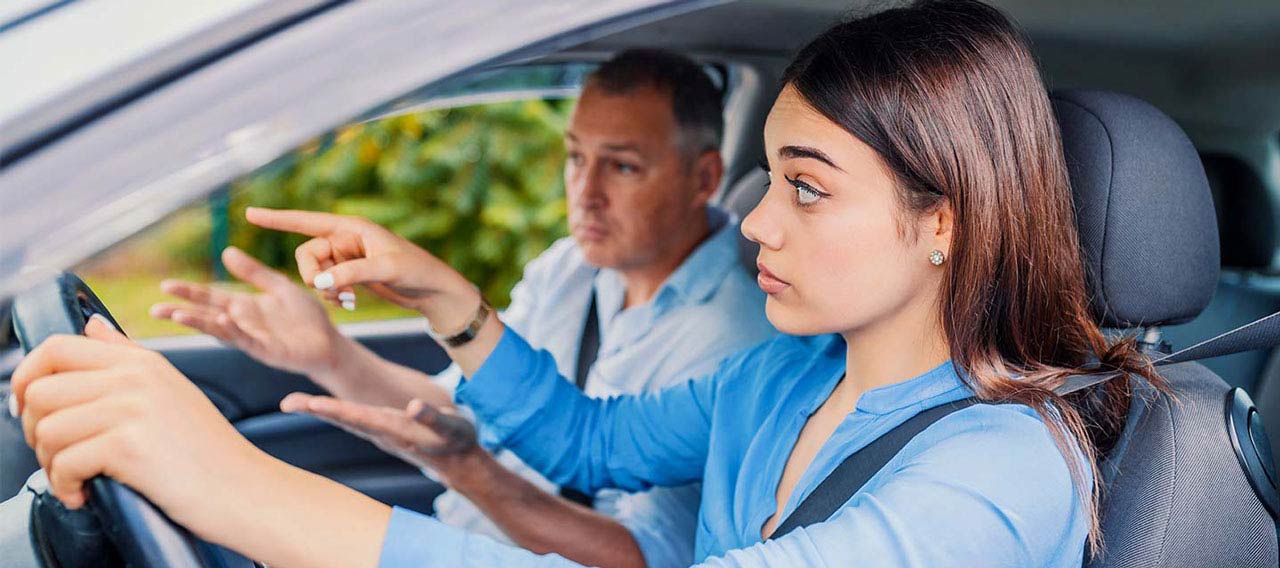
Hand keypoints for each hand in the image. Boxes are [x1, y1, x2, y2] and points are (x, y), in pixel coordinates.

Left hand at [11, 316, 268, 537]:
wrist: (245, 488)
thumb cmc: (207, 450)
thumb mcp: (170, 389)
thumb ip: (126, 355)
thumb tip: (92, 326)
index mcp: (141, 361)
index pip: (55, 348)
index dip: (24, 378)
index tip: (26, 409)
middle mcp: (135, 378)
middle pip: (40, 391)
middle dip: (35, 431)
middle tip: (58, 455)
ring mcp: (133, 409)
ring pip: (46, 430)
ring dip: (50, 464)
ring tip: (73, 478)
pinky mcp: (129, 446)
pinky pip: (64, 463)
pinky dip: (65, 487)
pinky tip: (84, 494)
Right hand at [150, 246, 345, 376]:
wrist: (328, 341)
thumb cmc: (304, 316)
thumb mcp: (278, 286)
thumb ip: (254, 272)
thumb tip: (226, 251)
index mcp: (244, 307)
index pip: (211, 298)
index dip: (189, 292)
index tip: (165, 286)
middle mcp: (244, 323)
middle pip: (207, 315)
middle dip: (182, 311)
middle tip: (155, 308)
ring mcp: (253, 338)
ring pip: (221, 330)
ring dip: (200, 323)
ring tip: (178, 314)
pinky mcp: (268, 350)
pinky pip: (247, 339)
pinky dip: (234, 331)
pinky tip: (221, 320)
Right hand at [245, 207, 477, 329]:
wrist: (433, 291)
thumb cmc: (417, 271)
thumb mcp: (386, 270)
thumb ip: (350, 273)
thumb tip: (317, 283)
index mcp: (352, 227)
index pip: (307, 221)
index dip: (277, 219)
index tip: (249, 214)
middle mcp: (345, 239)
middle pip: (307, 255)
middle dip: (313, 276)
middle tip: (333, 293)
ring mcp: (346, 258)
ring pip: (314, 273)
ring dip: (325, 289)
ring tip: (349, 301)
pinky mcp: (350, 275)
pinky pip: (326, 285)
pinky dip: (333, 295)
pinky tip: (351, 303)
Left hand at [280, 393, 479, 483]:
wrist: (457, 460)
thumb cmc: (456, 440)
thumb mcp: (451, 426)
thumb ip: (433, 417)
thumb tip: (414, 406)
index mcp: (396, 430)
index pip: (360, 417)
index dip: (337, 410)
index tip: (313, 404)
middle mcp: (382, 433)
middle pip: (344, 419)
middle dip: (316, 410)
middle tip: (287, 402)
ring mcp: (380, 433)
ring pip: (345, 420)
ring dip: (319, 411)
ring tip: (294, 403)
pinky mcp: (382, 431)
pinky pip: (352, 419)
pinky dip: (333, 412)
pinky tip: (319, 407)